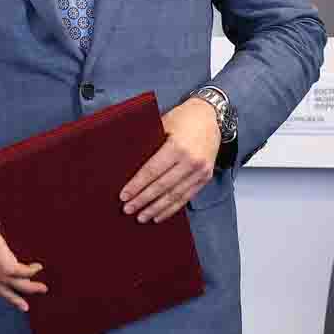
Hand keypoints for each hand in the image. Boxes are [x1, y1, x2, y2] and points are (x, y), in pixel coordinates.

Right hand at [0, 173, 45, 311]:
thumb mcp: (0, 208)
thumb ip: (15, 228)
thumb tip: (41, 240)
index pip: (9, 267)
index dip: (26, 272)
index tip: (39, 268)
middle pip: (2, 278)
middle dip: (24, 286)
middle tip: (42, 288)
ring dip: (10, 293)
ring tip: (25, 305)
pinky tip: (6, 293)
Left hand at [120, 97, 220, 222]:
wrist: (210, 117)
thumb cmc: (182, 119)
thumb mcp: (162, 125)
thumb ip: (149, 144)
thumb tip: (127, 163)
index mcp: (177, 147)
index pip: (152, 171)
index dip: (137, 185)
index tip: (124, 196)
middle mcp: (191, 161)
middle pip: (162, 186)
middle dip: (143, 200)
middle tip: (128, 209)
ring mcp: (201, 171)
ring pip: (175, 195)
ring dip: (157, 208)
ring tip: (142, 217)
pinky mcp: (205, 177)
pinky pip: (187, 196)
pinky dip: (173, 207)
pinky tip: (160, 215)